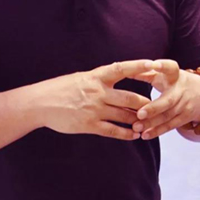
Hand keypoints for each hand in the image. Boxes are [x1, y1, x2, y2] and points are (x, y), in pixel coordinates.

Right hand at [31, 60, 155, 140]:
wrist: (40, 103)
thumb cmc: (61, 88)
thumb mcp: (82, 77)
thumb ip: (100, 79)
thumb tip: (118, 74)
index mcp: (96, 76)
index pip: (122, 68)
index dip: (138, 66)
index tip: (153, 64)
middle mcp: (98, 92)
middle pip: (130, 97)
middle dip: (146, 103)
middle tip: (159, 105)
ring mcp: (94, 109)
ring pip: (124, 115)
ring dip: (138, 119)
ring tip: (148, 122)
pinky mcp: (89, 125)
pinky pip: (112, 130)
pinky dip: (125, 133)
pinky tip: (134, 135)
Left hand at [131, 60, 199, 139]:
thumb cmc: (174, 81)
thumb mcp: (164, 74)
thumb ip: (146, 73)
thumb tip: (125, 71)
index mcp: (174, 74)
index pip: (170, 67)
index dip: (163, 66)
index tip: (153, 64)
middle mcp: (181, 89)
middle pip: (168, 100)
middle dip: (154, 108)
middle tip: (139, 114)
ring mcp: (185, 104)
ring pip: (167, 115)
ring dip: (152, 123)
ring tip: (136, 127)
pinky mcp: (186, 116)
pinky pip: (170, 125)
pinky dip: (157, 131)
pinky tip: (145, 135)